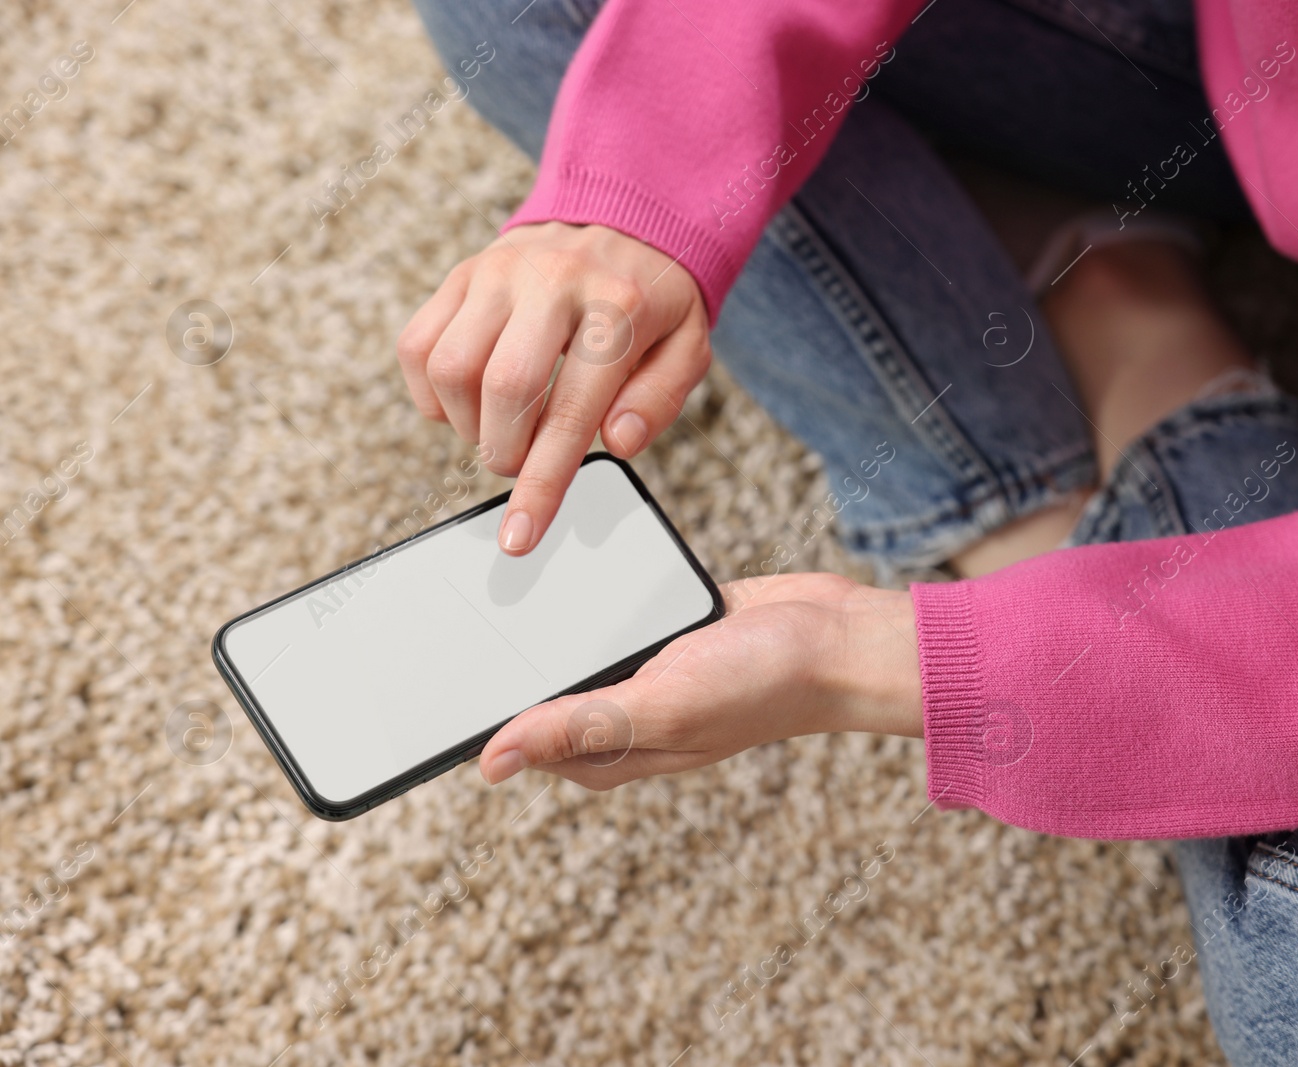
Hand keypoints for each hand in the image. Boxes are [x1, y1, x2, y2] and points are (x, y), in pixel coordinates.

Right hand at [397, 222, 711, 554]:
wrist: (624, 220)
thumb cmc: (654, 302)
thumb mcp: (686, 348)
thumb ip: (659, 399)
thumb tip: (618, 443)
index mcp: (617, 307)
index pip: (572, 411)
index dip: (541, 484)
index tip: (519, 537)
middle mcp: (552, 281)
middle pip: (502, 389)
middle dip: (505, 452)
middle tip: (523, 461)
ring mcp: (499, 272)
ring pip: (450, 368)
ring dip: (467, 424)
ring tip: (501, 427)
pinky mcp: (463, 273)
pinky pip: (418, 345)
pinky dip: (431, 394)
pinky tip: (469, 401)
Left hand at [478, 573, 923, 789]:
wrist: (836, 635)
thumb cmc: (761, 685)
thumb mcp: (661, 707)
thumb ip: (578, 727)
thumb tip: (491, 762)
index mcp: (606, 752)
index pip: (514, 741)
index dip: (469, 715)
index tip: (426, 675)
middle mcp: (617, 713)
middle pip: (535, 687)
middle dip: (498, 655)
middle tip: (451, 606)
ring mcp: (638, 668)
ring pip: (568, 643)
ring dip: (544, 615)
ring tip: (496, 572)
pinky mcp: (658, 625)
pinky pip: (605, 608)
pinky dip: (587, 588)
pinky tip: (565, 555)